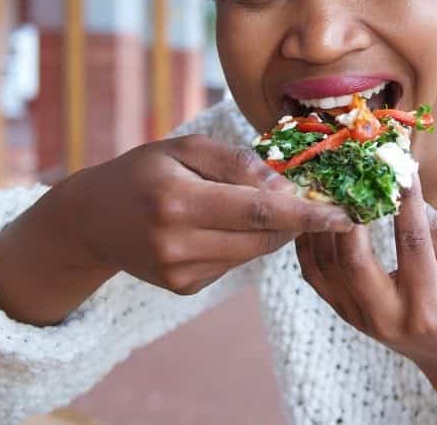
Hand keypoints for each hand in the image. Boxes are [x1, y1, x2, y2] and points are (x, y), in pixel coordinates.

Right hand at [71, 134, 354, 294]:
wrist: (91, 220)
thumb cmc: (143, 171)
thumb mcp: (184, 148)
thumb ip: (236, 163)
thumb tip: (286, 185)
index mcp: (176, 201)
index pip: (258, 210)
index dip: (307, 212)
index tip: (345, 213)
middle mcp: (178, 243)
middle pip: (263, 234)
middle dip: (297, 217)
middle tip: (315, 194)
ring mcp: (181, 272)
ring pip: (254, 251)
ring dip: (272, 228)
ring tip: (258, 201)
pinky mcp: (185, 287)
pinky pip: (235, 262)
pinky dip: (244, 241)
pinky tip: (221, 223)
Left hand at [294, 174, 436, 378]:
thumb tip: (406, 192)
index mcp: (426, 309)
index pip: (412, 246)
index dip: (406, 204)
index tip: (401, 168)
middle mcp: (386, 318)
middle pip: (353, 261)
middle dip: (350, 214)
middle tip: (353, 175)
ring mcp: (358, 318)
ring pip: (326, 265)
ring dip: (326, 222)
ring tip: (333, 185)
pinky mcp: (343, 312)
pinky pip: (314, 273)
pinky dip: (312, 239)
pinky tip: (321, 211)